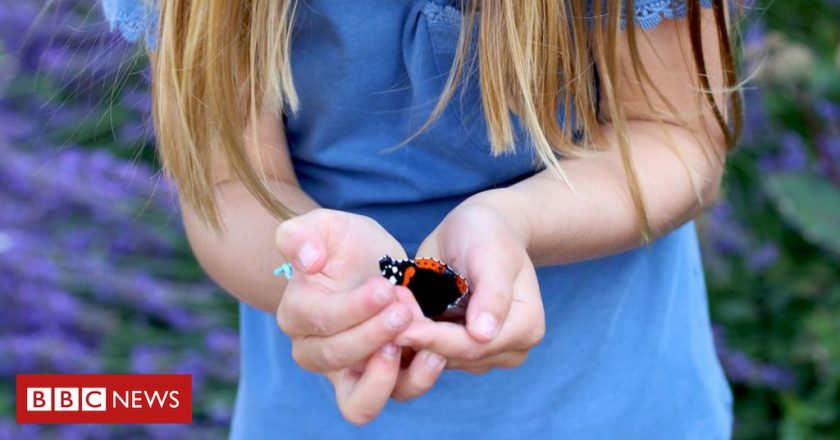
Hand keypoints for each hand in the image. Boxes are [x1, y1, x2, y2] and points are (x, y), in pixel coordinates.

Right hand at [275, 209, 416, 424]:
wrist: (372, 265)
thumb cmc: (345, 245)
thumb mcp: (325, 226)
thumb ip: (302, 235)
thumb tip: (306, 261)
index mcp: (296, 314)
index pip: (319, 321)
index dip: (352, 309)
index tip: (384, 288)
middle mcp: (314, 352)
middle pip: (336, 359)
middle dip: (373, 335)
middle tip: (403, 310)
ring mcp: (347, 373)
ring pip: (360, 399)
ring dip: (390, 374)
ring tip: (418, 340)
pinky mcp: (380, 380)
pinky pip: (392, 396)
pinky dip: (416, 380)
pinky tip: (434, 353)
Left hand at [396, 195, 544, 373]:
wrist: (477, 230)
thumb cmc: (487, 234)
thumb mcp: (490, 253)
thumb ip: (492, 292)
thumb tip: (483, 334)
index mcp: (526, 327)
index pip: (474, 345)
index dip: (435, 339)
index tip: (398, 329)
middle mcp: (509, 349)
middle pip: (455, 356)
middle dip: (418, 337)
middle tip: (382, 312)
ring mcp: (484, 353)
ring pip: (439, 358)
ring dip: (411, 336)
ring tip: (386, 307)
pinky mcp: (459, 349)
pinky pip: (429, 352)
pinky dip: (410, 335)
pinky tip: (392, 314)